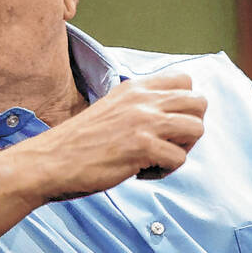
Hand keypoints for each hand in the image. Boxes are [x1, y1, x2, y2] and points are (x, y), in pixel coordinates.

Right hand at [14, 73, 206, 201]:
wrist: (51, 161)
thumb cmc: (81, 142)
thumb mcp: (113, 108)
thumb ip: (140, 105)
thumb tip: (173, 114)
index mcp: (136, 87)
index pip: (185, 80)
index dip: (185, 106)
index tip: (166, 125)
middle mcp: (143, 99)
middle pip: (200, 103)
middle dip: (190, 128)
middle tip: (167, 144)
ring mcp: (143, 121)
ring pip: (197, 129)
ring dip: (182, 149)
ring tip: (157, 159)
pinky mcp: (142, 146)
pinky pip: (179, 158)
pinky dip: (164, 171)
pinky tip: (141, 172)